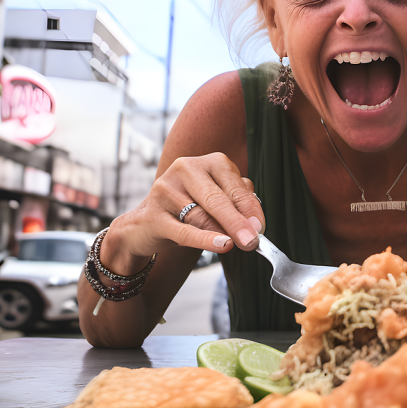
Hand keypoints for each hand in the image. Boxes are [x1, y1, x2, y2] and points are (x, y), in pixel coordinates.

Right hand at [104, 152, 265, 267]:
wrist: (145, 226)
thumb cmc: (189, 210)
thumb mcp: (216, 201)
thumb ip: (236, 204)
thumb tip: (254, 223)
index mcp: (207, 162)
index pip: (234, 185)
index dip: (249, 208)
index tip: (260, 227)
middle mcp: (185, 168)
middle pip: (217, 198)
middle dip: (238, 222)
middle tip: (253, 240)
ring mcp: (165, 189)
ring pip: (201, 216)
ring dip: (222, 233)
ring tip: (237, 244)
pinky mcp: (152, 214)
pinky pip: (185, 230)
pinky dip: (205, 240)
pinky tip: (222, 245)